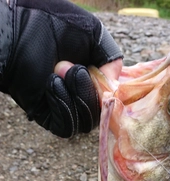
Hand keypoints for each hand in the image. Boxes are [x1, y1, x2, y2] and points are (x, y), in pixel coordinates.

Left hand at [0, 0, 122, 137]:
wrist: (16, 30)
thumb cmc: (51, 25)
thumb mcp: (92, 34)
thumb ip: (111, 58)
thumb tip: (114, 89)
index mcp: (95, 78)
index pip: (112, 98)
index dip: (113, 93)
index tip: (107, 79)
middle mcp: (82, 96)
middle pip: (102, 113)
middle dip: (91, 91)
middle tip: (73, 66)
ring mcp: (66, 108)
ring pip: (86, 123)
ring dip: (78, 97)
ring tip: (59, 69)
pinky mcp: (49, 118)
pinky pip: (67, 127)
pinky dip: (64, 106)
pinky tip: (52, 83)